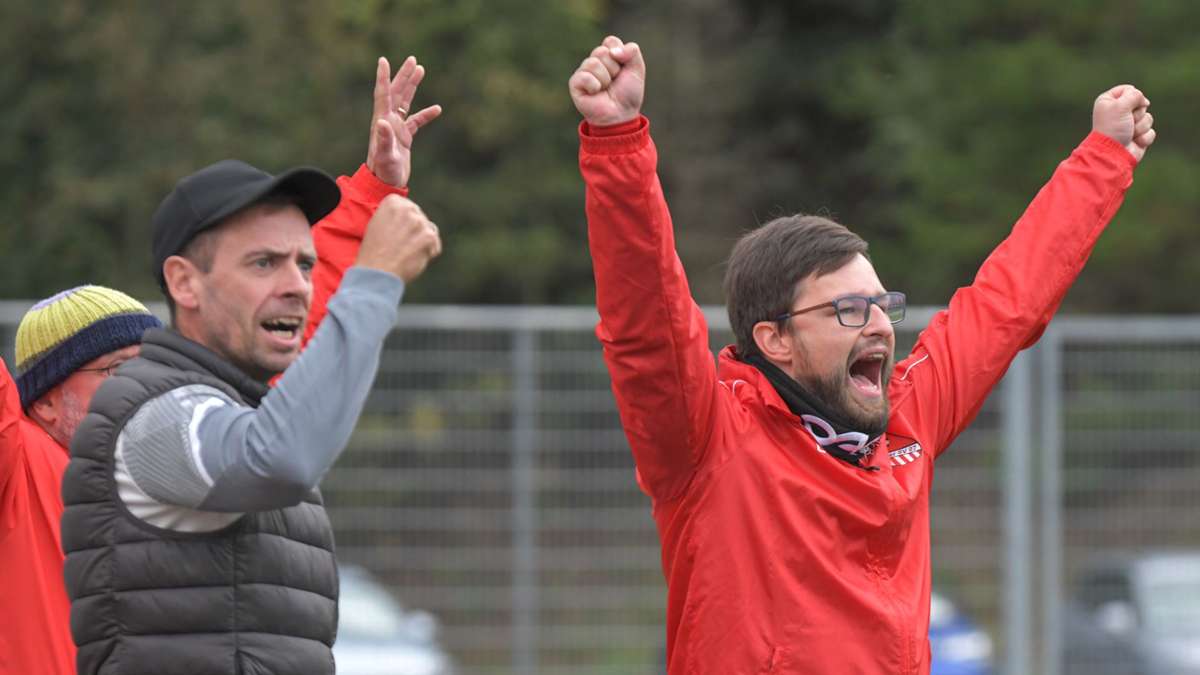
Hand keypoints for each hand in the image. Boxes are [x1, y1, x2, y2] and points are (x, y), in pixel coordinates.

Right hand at [355, 194, 441, 282]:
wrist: (376, 272)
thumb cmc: (374, 252)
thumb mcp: (378, 224)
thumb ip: (395, 215)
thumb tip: (411, 214)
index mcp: (392, 201)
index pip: (408, 207)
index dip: (404, 222)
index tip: (396, 233)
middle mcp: (407, 208)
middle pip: (420, 218)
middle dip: (415, 231)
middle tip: (402, 245)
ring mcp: (419, 222)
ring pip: (429, 230)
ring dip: (422, 242)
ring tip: (407, 253)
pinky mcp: (429, 236)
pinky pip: (435, 245)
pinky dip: (428, 253)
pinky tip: (414, 259)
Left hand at [366, 56, 442, 186]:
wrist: (385, 185)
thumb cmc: (384, 171)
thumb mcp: (385, 155)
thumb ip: (384, 139)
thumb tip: (382, 122)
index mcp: (382, 121)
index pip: (383, 94)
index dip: (383, 77)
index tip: (383, 60)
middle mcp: (388, 121)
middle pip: (396, 92)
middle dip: (403, 75)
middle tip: (412, 59)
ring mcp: (396, 128)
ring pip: (405, 102)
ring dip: (412, 86)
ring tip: (421, 70)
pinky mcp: (404, 138)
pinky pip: (415, 121)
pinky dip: (426, 114)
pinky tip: (437, 109)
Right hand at [569, 35, 645, 125]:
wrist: (620, 115)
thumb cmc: (628, 93)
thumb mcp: (637, 68)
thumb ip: (632, 51)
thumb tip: (613, 51)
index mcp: (607, 55)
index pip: (610, 41)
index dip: (620, 54)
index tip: (623, 69)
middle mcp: (594, 62)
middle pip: (601, 51)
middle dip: (613, 68)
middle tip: (614, 82)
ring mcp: (583, 72)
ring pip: (593, 63)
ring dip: (605, 79)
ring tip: (605, 89)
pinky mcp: (575, 83)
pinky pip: (584, 76)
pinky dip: (594, 85)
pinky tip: (596, 93)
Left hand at [1092, 84, 1155, 162]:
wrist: (1113, 153)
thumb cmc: (1113, 128)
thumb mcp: (1121, 105)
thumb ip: (1134, 95)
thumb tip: (1143, 101)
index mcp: (1108, 102)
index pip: (1128, 89)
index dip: (1133, 95)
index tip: (1129, 103)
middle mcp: (1118, 112)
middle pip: (1141, 103)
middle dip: (1137, 113)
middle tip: (1127, 121)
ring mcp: (1129, 125)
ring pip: (1148, 118)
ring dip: (1140, 126)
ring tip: (1129, 133)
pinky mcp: (1138, 137)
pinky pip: (1150, 131)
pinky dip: (1144, 137)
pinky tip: (1134, 142)